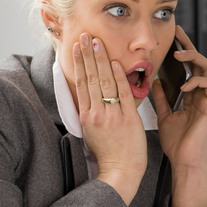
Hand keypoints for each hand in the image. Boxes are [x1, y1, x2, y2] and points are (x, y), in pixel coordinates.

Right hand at [71, 32, 147, 205]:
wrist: (120, 171)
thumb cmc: (108, 153)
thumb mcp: (91, 131)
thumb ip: (90, 111)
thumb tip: (88, 93)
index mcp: (86, 116)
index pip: (82, 83)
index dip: (80, 63)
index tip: (78, 47)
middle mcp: (96, 113)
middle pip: (91, 78)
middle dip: (88, 54)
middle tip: (85, 35)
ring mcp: (112, 115)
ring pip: (105, 82)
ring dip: (101, 60)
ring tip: (97, 42)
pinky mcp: (127, 118)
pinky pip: (123, 93)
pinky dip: (119, 76)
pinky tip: (116, 62)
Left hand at [153, 26, 206, 206]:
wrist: (185, 161)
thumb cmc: (177, 143)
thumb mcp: (165, 115)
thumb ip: (162, 98)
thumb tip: (156, 81)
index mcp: (193, 96)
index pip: (190, 67)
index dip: (183, 50)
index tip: (174, 37)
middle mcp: (204, 95)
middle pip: (201, 62)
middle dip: (189, 46)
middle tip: (179, 34)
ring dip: (194, 58)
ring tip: (180, 55)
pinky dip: (196, 81)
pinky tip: (184, 85)